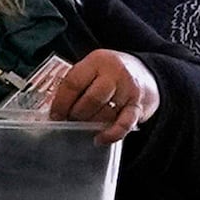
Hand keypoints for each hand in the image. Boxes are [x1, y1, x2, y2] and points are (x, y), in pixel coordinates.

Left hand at [44, 50, 158, 144]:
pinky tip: (99, 139)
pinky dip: (110, 134)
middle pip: (90, 99)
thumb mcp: (93, 68)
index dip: (61, 102)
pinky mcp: (138, 106)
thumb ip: (77, 84)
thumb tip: (56, 110)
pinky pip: (123, 124)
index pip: (74, 83)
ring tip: (84, 126)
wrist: (145, 72)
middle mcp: (115, 73)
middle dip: (76, 114)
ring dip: (90, 124)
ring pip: (105, 113)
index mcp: (97, 61)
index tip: (55, 115)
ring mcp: (128, 89)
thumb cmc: (110, 74)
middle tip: (70, 120)